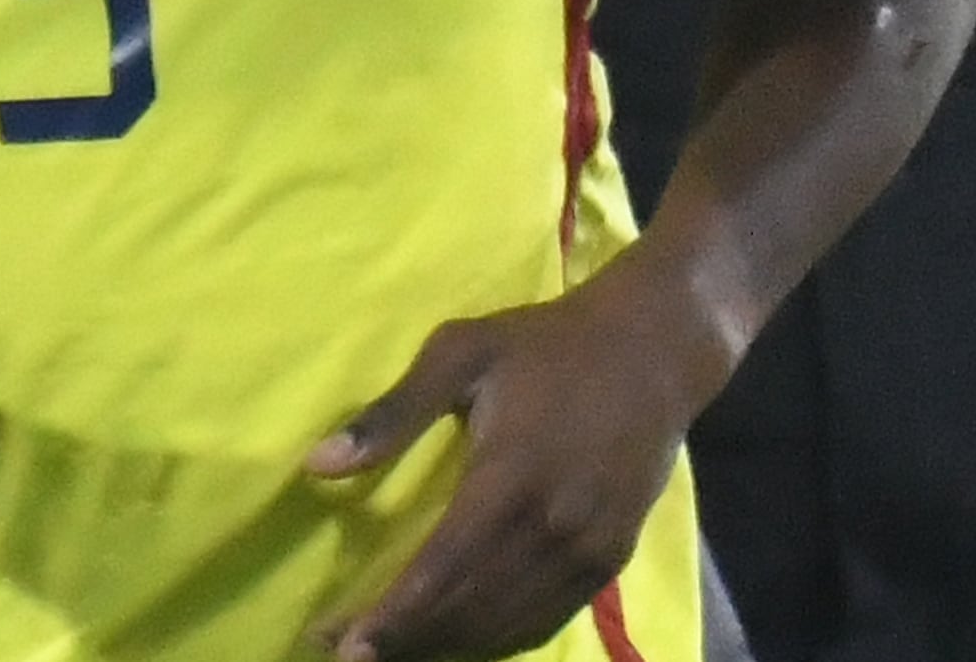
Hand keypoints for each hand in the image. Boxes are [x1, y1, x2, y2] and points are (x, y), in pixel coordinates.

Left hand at [308, 260, 731, 661]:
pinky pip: (546, 620)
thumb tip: (316, 464)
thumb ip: (393, 411)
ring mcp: (590, 546)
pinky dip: (498, 642)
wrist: (658, 345)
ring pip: (505, 625)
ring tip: (396, 650)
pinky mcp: (613, 556)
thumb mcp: (466, 351)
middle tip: (347, 650)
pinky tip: (461, 641)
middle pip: (467, 609)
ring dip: (445, 648)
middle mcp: (555, 523)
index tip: (335, 642)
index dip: (388, 617)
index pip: (439, 569)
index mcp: (512, 473)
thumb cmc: (551, 344)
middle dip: (402, 641)